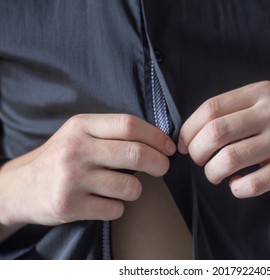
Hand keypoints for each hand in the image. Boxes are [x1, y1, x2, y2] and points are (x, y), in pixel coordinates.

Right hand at [0, 114, 175, 227]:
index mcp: (81, 126)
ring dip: (137, 190)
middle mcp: (76, 150)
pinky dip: (118, 208)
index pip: (129, 125)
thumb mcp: (78, 134)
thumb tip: (156, 139)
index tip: (168, 147)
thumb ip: (111, 132)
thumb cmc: (59, 158)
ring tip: (126, 188)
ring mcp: (72, 179)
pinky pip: (115, 209)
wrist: (20, 187)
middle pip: (135, 154)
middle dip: (159, 163)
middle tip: (163, 168)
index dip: (156, 136)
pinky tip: (106, 202)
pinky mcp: (69, 205)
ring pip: (130, 186)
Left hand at [178, 81, 269, 198]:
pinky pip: (252, 184)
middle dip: (197, 152)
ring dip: (213, 172)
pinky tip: (237, 184)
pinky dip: (236, 188)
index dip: (189, 129)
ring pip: (230, 159)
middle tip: (199, 160)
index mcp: (260, 92)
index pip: (211, 108)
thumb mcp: (261, 105)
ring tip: (215, 173)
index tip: (183, 144)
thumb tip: (187, 136)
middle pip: (216, 132)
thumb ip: (229, 113)